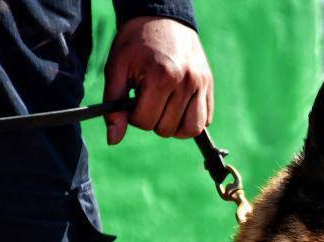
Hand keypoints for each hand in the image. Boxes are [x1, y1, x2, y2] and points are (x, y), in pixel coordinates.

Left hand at [103, 17, 213, 144]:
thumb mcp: (117, 69)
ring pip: (191, 130)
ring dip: (174, 127)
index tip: (133, 101)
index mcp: (161, 77)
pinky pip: (205, 120)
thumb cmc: (136, 44)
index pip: (145, 122)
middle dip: (153, 120)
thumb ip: (114, 106)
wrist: (162, 19)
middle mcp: (186, 82)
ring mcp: (201, 84)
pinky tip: (179, 108)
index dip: (133, 117)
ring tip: (164, 112)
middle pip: (166, 129)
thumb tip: (114, 139)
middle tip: (148, 101)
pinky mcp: (209, 86)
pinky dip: (191, 120)